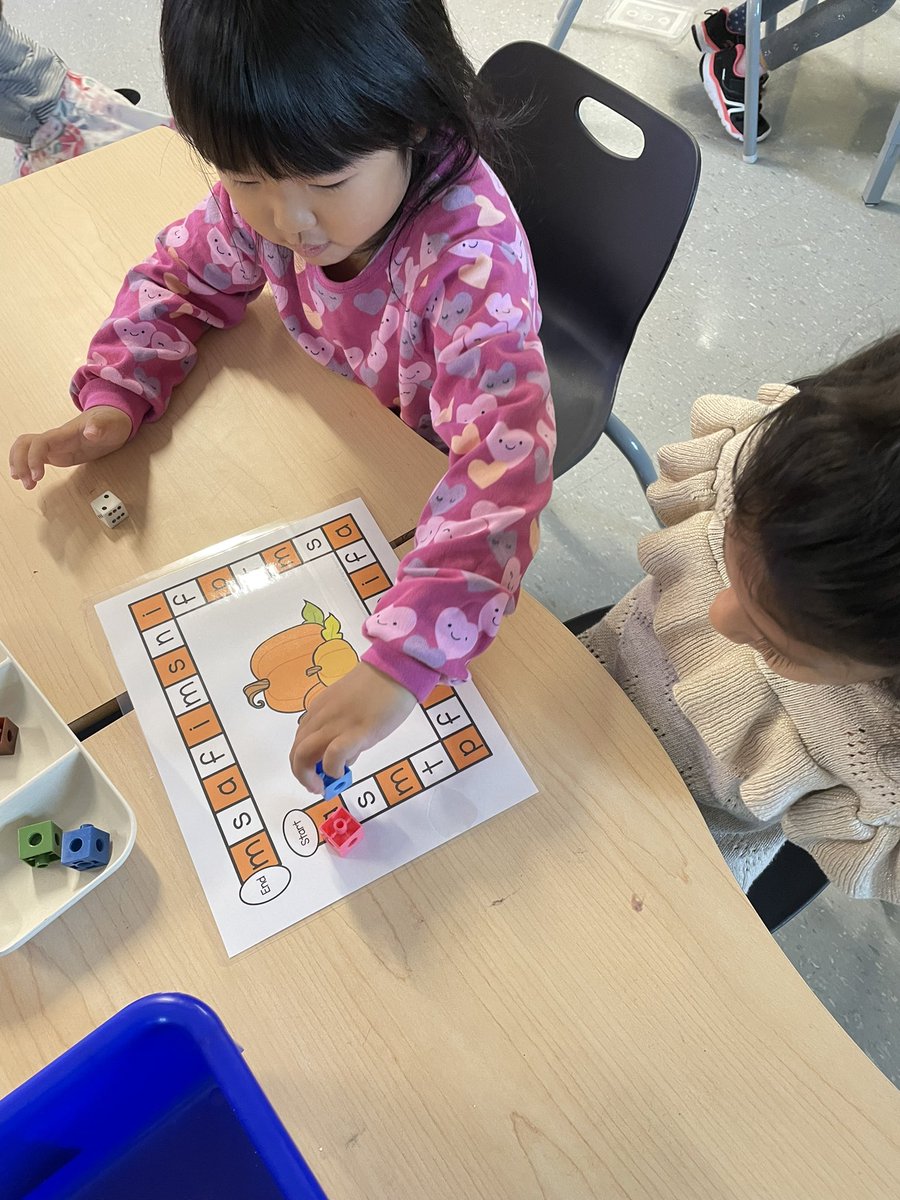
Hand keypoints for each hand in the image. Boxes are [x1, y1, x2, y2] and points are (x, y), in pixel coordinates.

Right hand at [9, 406, 132, 489]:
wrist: (113, 420)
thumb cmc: (111, 421)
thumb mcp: (111, 424)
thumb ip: (101, 426)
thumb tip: (91, 432)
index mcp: (65, 433)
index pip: (39, 442)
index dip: (33, 458)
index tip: (37, 476)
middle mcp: (55, 439)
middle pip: (24, 444)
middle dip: (19, 462)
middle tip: (28, 483)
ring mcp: (55, 446)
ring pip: (26, 450)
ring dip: (21, 466)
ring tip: (27, 485)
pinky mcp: (59, 453)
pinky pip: (36, 457)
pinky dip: (29, 468)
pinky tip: (30, 480)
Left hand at [290, 662, 417, 792]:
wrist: (396, 670)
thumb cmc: (379, 688)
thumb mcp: (352, 709)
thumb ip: (343, 729)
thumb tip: (346, 756)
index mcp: (319, 710)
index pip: (300, 741)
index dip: (304, 762)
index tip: (317, 773)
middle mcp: (321, 717)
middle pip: (296, 751)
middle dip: (302, 774)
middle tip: (317, 786)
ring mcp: (336, 725)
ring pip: (304, 755)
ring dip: (308, 776)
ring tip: (324, 787)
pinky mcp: (356, 732)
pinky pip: (332, 755)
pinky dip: (332, 769)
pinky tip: (343, 772)